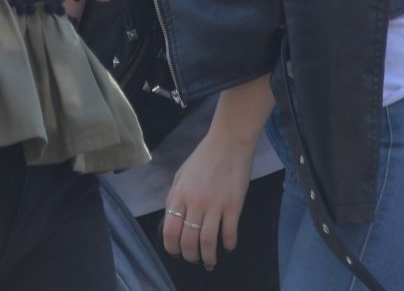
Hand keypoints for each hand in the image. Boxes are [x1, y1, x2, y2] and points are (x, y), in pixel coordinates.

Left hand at [161, 126, 255, 269]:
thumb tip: (173, 220)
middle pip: (188, 241)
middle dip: (190, 256)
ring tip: (210, 261)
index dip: (172, 247)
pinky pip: (229, 233)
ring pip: (208, 242)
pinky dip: (228, 244)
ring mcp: (215, 205)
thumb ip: (175, 198)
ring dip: (208, 257)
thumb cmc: (203, 157)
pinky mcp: (233, 205)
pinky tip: (228, 246)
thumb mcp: (181, 175)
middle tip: (194, 259)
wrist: (229, 142)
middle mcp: (194, 203)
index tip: (176, 252)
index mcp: (179, 195)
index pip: (170, 231)